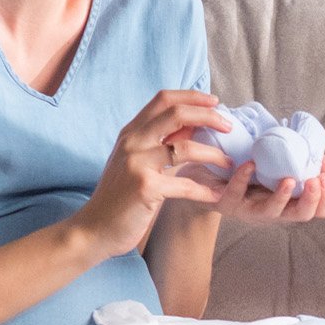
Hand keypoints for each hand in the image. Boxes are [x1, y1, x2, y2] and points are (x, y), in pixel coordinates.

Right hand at [71, 91, 234, 257]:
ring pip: (186, 148)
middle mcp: (132, 142)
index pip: (164, 99)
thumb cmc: (120, 195)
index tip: (215, 102)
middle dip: (209, 116)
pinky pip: (185, 184)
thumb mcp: (136, 160)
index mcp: (131, 132)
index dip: (192, 96)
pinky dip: (205, 190)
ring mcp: (137, 163)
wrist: (94, 228)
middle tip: (229, 127)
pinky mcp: (145, 188)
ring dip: (214, 155)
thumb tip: (195, 123)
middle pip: (176, 113)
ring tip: (230, 164)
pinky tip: (217, 194)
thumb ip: (161, 141)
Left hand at [216, 153, 324, 223]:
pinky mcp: (226, 203)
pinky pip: (235, 193)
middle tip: (314, 181)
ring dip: (282, 197)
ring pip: (270, 212)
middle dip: (311, 200)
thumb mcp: (276, 166)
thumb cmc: (247, 171)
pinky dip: (243, 178)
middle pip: (300, 215)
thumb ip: (299, 163)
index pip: (317, 211)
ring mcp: (249, 209)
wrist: (206, 176)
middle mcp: (272, 210)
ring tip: (288, 180)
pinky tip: (250, 164)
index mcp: (288, 202)